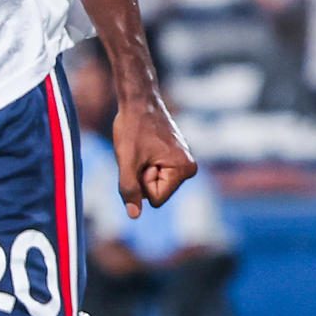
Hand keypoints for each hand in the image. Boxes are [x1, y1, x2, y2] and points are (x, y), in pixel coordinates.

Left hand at [112, 92, 195, 218]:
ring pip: (154, 184)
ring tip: (142, 149)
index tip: (142, 159)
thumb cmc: (132, 127)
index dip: (142, 183)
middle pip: (156, 193)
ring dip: (142, 170)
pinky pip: (155, 173)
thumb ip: (129, 189)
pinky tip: (145, 147)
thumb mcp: (127, 161)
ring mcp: (183, 162)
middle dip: (142, 177)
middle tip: (141, 152)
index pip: (156, 199)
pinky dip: (145, 164)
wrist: (138, 100)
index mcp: (184, 169)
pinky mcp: (175, 157)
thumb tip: (134, 215)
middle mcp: (189, 168)